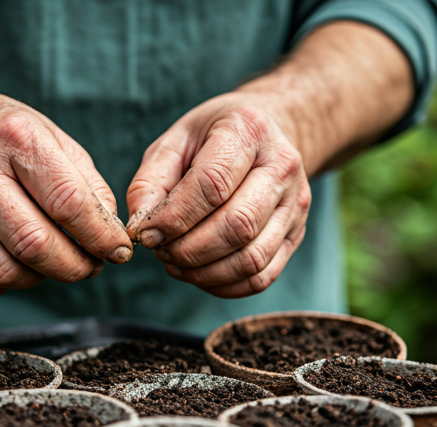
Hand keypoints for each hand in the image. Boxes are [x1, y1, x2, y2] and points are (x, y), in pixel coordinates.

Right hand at [0, 75, 131, 298]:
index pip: (70, 204)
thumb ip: (88, 184)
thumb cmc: (3, 132)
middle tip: (92, 264)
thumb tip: (110, 233)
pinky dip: (5, 286)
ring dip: (43, 277)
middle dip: (78, 267)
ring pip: (6, 272)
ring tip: (56, 262)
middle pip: (37, 245)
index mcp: (16, 141)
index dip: (103, 238)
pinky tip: (19, 266)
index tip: (119, 251)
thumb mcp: (52, 138)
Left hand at [126, 92, 310, 297]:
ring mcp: (295, 206)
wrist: (267, 134)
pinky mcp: (296, 235)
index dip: (174, 218)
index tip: (145, 234)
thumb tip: (140, 230)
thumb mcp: (174, 142)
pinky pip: (261, 277)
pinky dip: (223, 285)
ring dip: (203, 273)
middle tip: (160, 251)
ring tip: (175, 263)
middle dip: (188, 250)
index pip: (213, 185)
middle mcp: (281, 168)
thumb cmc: (213, 137)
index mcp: (248, 132)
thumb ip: (150, 183)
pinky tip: (199, 273)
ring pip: (251, 259)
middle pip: (237, 227)